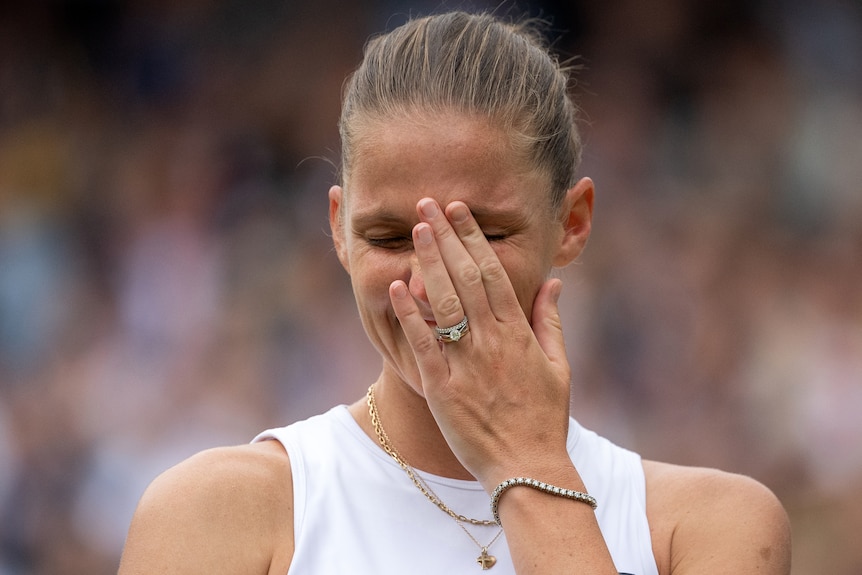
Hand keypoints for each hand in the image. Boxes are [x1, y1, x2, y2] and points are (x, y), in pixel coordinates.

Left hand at [389, 198, 573, 490]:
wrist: (527, 469)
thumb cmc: (544, 418)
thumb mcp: (558, 367)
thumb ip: (551, 322)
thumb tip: (553, 283)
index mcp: (519, 334)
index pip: (493, 273)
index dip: (474, 238)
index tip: (459, 210)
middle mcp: (493, 341)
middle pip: (466, 278)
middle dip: (447, 237)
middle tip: (427, 204)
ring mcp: (467, 364)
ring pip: (445, 303)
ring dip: (429, 263)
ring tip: (415, 230)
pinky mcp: (443, 388)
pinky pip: (424, 345)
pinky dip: (410, 315)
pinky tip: (397, 286)